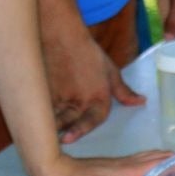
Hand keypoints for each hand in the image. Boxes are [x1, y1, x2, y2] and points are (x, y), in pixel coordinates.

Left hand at [31, 146, 168, 175]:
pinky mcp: (112, 166)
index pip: (159, 166)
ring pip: (149, 157)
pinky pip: (139, 160)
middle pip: (158, 158)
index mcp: (127, 169)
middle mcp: (126, 163)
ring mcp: (119, 163)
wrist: (53, 171)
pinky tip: (150, 165)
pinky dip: (152, 161)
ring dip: (166, 160)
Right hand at [41, 21, 139, 142]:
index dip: (81, 130)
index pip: (93, 120)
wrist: (61, 35)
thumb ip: (123, 91)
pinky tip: (34, 120)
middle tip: (58, 140)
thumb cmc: (87, 53)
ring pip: (53, 119)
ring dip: (50, 126)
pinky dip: (38, 115)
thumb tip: (141, 102)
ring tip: (43, 134)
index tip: (69, 139)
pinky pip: (40, 110)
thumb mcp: (110, 70)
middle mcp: (79, 100)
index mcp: (98, 97)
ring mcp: (59, 98)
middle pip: (70, 123)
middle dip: (64, 132)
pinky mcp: (42, 93)